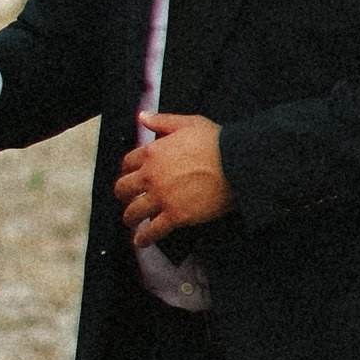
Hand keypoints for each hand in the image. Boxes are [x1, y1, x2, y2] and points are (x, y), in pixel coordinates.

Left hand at [115, 108, 233, 249]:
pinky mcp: (176, 216)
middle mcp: (152, 176)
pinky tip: (141, 241)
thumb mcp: (188, 123)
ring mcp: (162, 197)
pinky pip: (152, 231)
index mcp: (152, 152)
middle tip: (128, 199)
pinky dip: (144, 238)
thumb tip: (143, 117)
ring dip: (130, 218)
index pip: (128, 163)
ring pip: (133, 212)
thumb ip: (162, 121)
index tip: (132, 175)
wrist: (236, 163)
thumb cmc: (216, 142)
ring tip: (132, 222)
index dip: (128, 170)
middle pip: (123, 189)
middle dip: (123, 194)